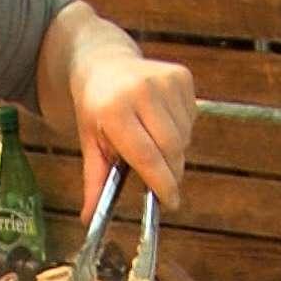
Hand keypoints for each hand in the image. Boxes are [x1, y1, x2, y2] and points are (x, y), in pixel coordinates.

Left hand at [71, 52, 194, 219]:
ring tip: (152, 140)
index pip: (147, 157)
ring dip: (174, 150)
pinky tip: (161, 120)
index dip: (162, 184)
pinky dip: (181, 129)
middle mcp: (140, 91)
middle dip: (171, 172)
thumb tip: (88, 217)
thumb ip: (94, 180)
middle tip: (162, 180)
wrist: (104, 62)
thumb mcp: (90, 142)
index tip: (170, 202)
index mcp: (113, 110)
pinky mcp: (181, 75)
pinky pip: (192, 119)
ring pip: (184, 137)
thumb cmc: (97, 108)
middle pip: (171, 150)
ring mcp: (163, 80)